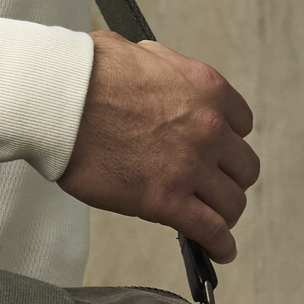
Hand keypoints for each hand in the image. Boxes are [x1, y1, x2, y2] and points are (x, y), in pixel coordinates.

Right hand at [58, 31, 258, 262]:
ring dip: (224, 212)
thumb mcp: (137, 51)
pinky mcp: (166, 200)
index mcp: (206, 90)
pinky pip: (210, 229)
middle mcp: (209, 129)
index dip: (226, 141)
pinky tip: (221, 251)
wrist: (60, 100)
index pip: (241, 124)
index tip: (213, 153)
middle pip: (242, 166)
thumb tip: (150, 68)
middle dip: (228, 178)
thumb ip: (159, 66)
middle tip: (211, 188)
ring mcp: (190, 167)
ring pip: (232, 201)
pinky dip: (220, 244)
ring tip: (214, 222)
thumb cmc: (85, 73)